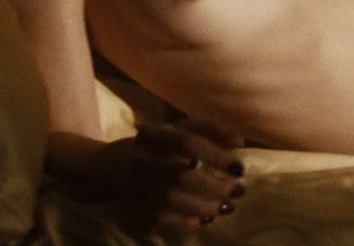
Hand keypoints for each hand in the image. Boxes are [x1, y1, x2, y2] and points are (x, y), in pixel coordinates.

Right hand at [105, 118, 247, 234]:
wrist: (113, 167)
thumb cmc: (159, 146)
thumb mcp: (179, 130)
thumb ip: (210, 130)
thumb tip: (240, 140)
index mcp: (154, 135)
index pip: (186, 142)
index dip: (215, 155)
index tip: (239, 167)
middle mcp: (140, 160)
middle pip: (179, 176)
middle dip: (215, 186)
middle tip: (239, 190)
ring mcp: (134, 187)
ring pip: (171, 201)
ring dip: (205, 206)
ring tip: (228, 206)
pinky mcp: (133, 209)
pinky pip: (161, 221)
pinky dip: (186, 223)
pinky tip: (205, 218)